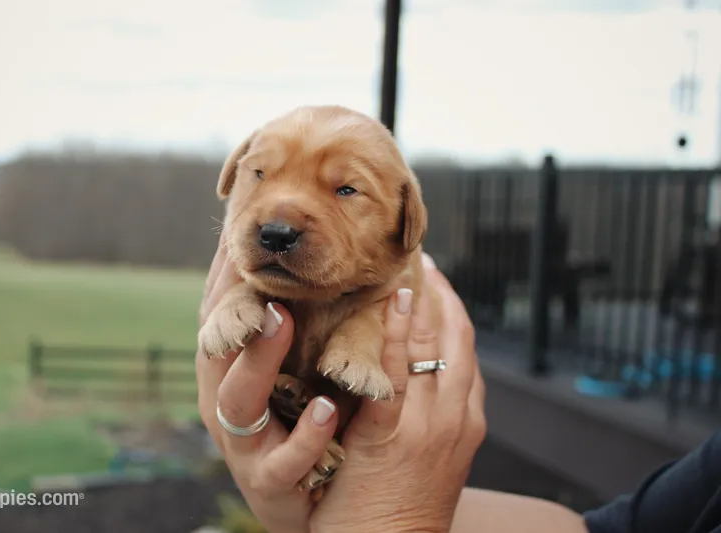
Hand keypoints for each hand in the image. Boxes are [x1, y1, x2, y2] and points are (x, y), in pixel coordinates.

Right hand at [196, 240, 340, 532]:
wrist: (301, 502)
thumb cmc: (289, 421)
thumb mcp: (277, 371)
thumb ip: (276, 321)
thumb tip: (282, 256)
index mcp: (225, 370)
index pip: (216, 313)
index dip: (224, 273)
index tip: (240, 230)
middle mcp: (224, 401)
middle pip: (217, 349)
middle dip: (233, 306)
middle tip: (259, 263)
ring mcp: (243, 443)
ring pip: (238, 399)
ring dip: (258, 358)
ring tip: (281, 320)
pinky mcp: (269, 482)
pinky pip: (283, 460)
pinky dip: (304, 434)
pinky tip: (327, 408)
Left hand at [309, 254, 485, 532]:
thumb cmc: (404, 508)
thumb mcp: (432, 457)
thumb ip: (430, 415)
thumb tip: (413, 374)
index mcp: (466, 420)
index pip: (465, 352)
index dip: (455, 311)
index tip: (439, 283)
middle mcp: (456, 416)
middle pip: (458, 340)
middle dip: (445, 295)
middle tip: (425, 261)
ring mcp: (428, 425)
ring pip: (434, 347)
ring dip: (424, 302)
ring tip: (409, 268)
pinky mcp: (392, 434)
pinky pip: (397, 371)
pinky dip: (397, 331)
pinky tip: (395, 301)